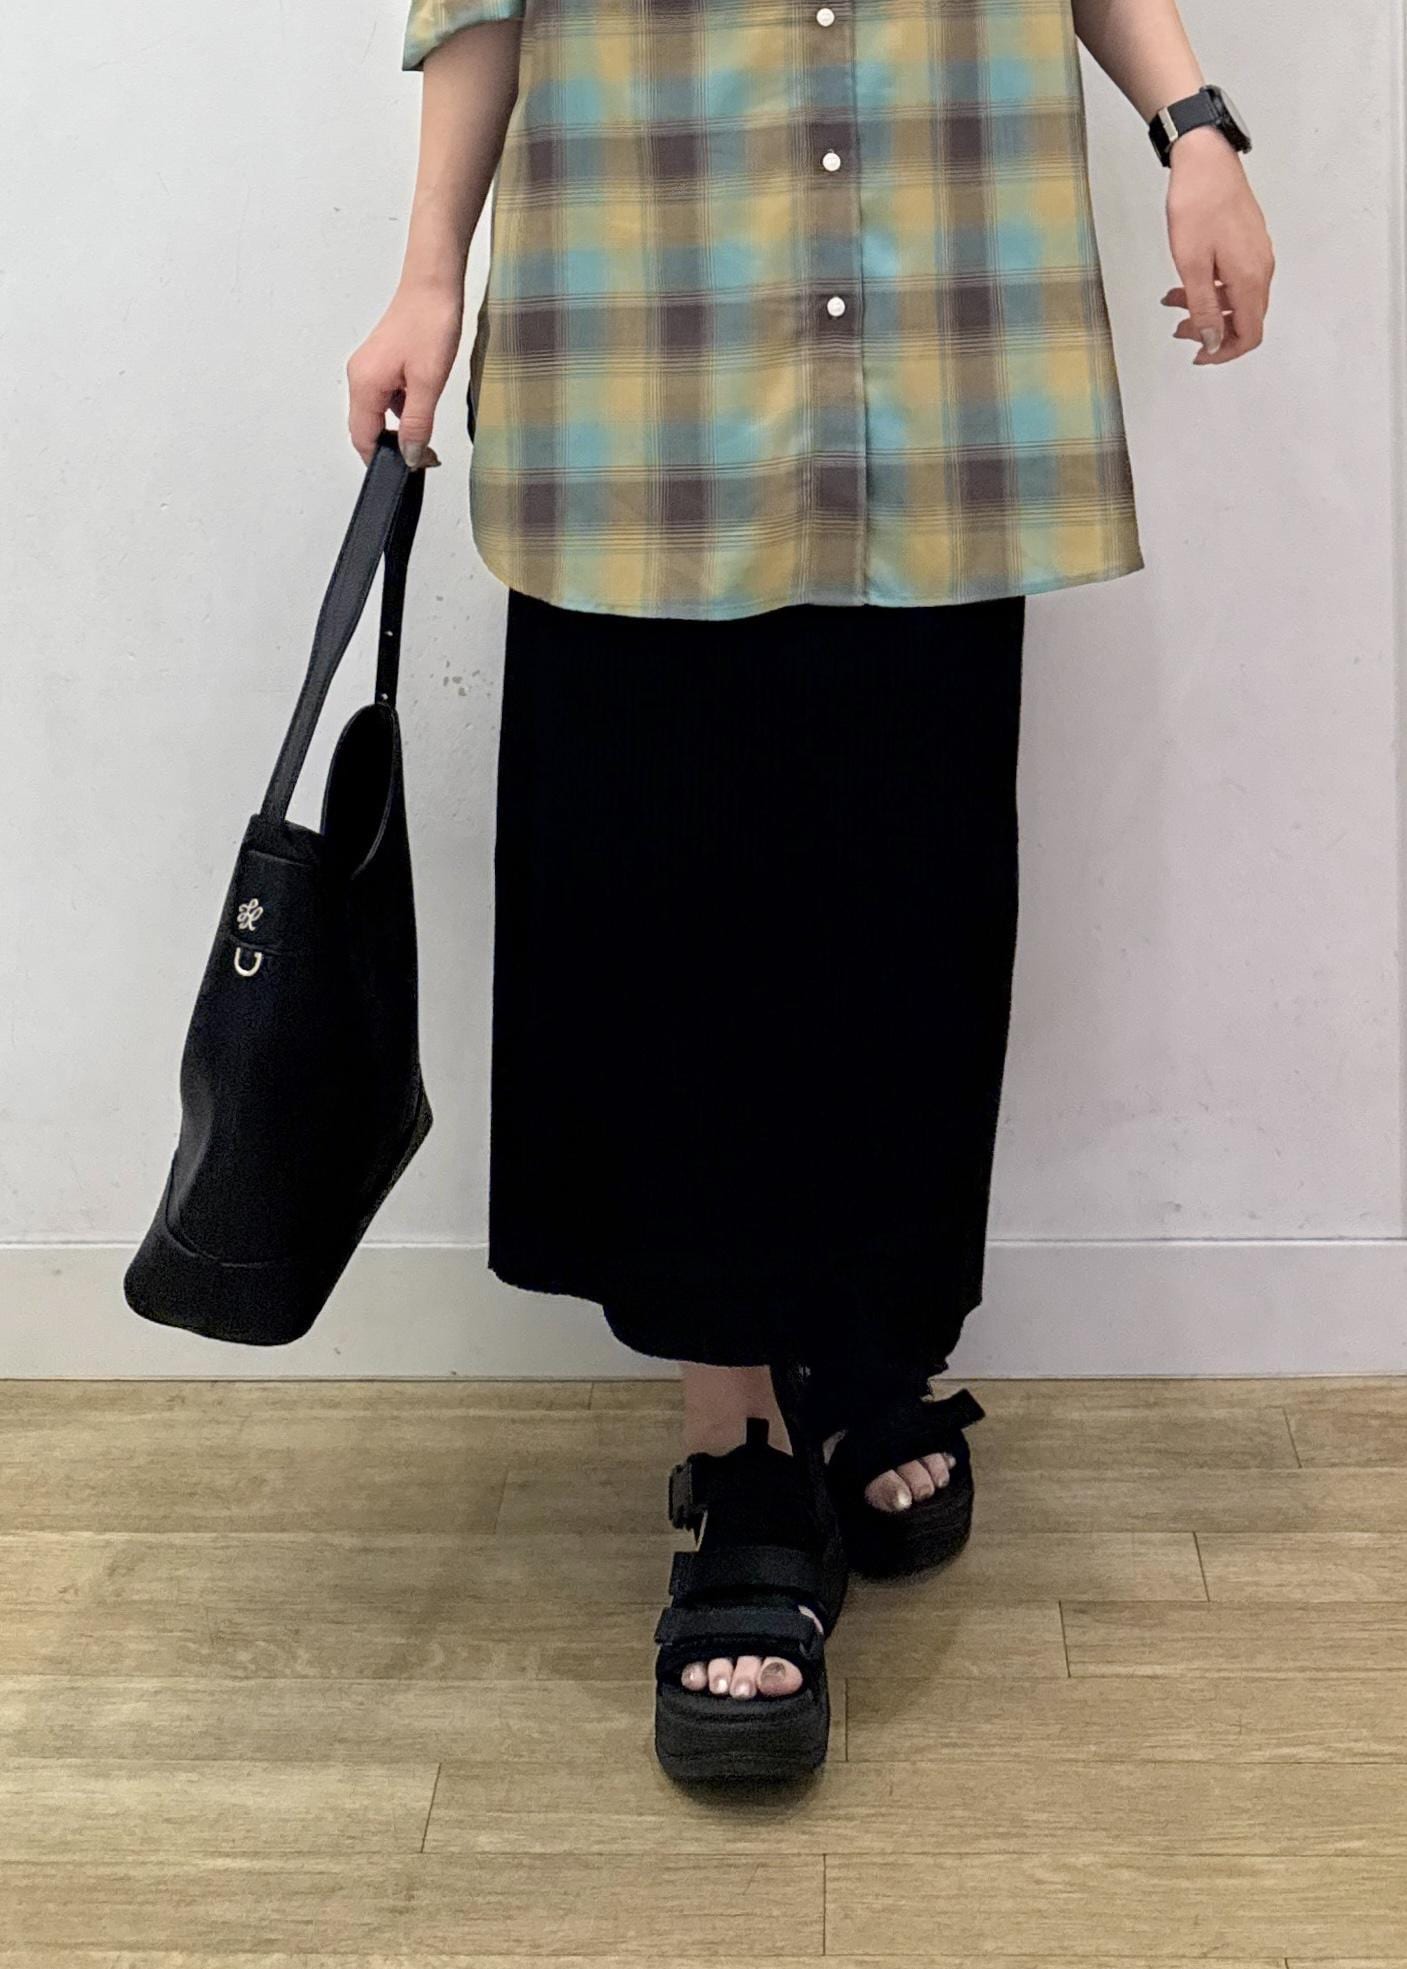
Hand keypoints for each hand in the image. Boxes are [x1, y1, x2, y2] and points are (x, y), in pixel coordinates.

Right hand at [346, 280, 462, 466]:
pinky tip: (424, 401)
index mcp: (364, 384)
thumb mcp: (428, 383)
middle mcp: (360, 376)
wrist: (434, 284)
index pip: (364, 439)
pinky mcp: (382, 361)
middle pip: (366, 429)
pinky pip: (386, 397)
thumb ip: (416, 424)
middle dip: (392, 446)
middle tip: (426, 453)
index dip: (386, 459)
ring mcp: (369, 368)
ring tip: (428, 426)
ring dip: (400, 427)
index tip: (413, 467)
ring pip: (378, 414)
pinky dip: (403, 408)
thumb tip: (410, 454)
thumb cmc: (429, 321)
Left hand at [1161, 125, 1274, 364]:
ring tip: (1174, 303)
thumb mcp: (1191, 265)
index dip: (1224, 353)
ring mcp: (1257, 253)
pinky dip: (1212, 289)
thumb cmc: (1197, 203)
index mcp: (1250, 278)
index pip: (1249, 334)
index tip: (1199, 356)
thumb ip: (1203, 308)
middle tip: (1180, 328)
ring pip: (1237, 299)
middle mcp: (1261, 268)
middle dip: (1212, 332)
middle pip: (1245, 320)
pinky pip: (1235, 278)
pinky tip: (1187, 281)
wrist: (1205, 158)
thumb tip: (1212, 341)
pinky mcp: (1248, 241)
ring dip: (1208, 309)